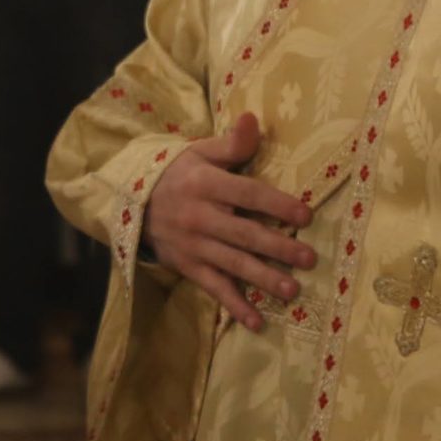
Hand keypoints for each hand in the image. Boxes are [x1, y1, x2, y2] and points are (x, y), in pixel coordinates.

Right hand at [143, 112, 316, 331]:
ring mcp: (193, 245)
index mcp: (206, 183)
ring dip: (263, 279)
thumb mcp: (199, 152)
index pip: (247, 194)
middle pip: (245, 234)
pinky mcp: (188, 267)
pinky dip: (235, 306)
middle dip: (278, 248)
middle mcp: (200, 216)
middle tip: (309, 258)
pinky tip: (257, 321)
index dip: (277, 205)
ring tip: (292, 290)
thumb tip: (254, 119)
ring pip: (233, 264)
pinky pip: (213, 288)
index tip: (305, 215)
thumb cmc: (178, 174)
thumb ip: (231, 143)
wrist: (131, 201)